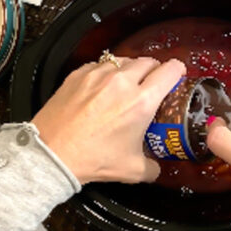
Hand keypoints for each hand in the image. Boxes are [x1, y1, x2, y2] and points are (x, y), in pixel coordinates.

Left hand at [32, 56, 185, 184]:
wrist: (53, 154)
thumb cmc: (93, 160)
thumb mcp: (132, 170)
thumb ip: (152, 166)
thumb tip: (156, 166)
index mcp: (141, 101)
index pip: (170, 70)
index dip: (178, 71)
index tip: (177, 75)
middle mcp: (122, 82)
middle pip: (148, 61)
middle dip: (154, 70)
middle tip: (152, 82)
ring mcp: (98, 75)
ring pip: (123, 60)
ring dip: (130, 69)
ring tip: (127, 84)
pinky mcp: (78, 75)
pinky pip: (99, 65)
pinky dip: (106, 73)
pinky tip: (102, 87)